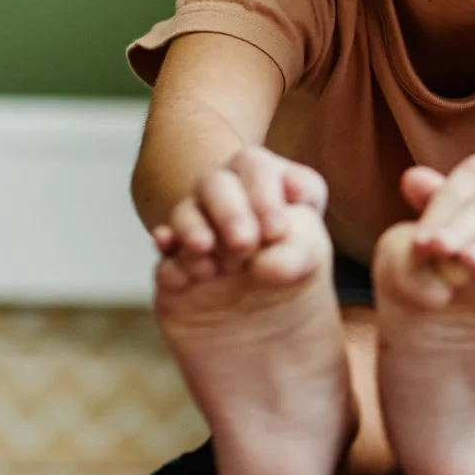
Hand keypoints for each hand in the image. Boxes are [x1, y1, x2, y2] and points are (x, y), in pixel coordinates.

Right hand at [150, 147, 329, 279]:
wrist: (273, 308)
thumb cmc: (295, 261)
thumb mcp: (310, 251)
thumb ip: (299, 250)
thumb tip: (264, 265)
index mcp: (264, 182)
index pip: (255, 167)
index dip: (263, 195)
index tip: (276, 232)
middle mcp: (226, 199)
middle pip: (215, 184)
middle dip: (228, 210)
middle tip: (243, 243)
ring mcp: (197, 227)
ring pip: (184, 213)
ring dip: (193, 229)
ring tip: (206, 250)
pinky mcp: (174, 262)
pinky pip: (163, 248)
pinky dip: (167, 251)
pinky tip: (174, 266)